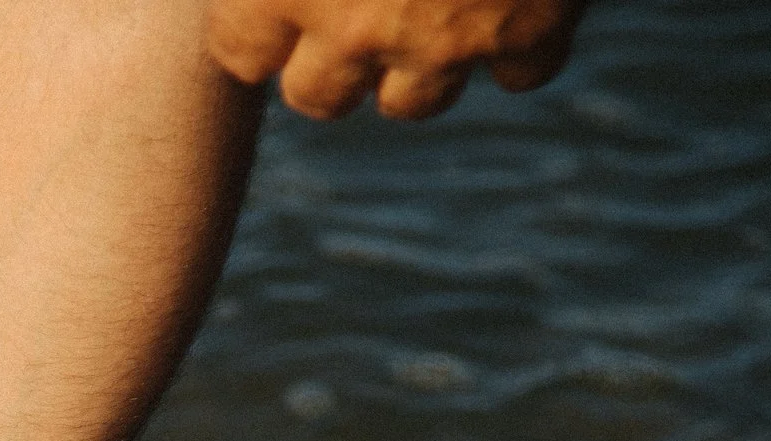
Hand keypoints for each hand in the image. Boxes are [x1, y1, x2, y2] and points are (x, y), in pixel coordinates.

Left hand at [207, 0, 587, 119]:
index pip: (242, 52)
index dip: (261, 29)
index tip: (276, 7)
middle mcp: (352, 29)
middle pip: (317, 96)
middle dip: (330, 63)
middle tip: (351, 14)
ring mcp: (440, 41)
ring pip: (411, 102)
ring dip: (414, 66)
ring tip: (428, 10)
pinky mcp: (527, 32)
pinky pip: (519, 73)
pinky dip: (519, 45)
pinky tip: (520, 0)